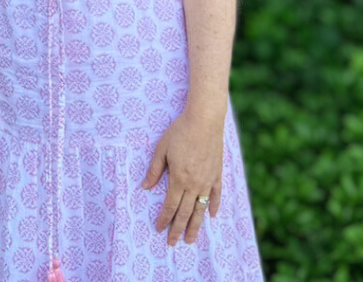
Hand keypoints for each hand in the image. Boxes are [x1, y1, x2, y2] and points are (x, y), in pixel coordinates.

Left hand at [142, 107, 224, 244]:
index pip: (170, 205)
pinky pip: (216, 195)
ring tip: (191, 239)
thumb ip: (154, 170)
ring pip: (201, 209)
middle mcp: (195, 184)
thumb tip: (145, 188)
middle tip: (173, 243)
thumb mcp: (161, 149)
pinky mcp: (217, 174)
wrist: (204, 120)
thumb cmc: (180, 132)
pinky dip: (214, 206)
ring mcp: (208, 180)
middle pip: (186, 212)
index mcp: (179, 179)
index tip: (159, 229)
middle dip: (178, 229)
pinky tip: (212, 216)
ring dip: (196, 225)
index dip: (164, 219)